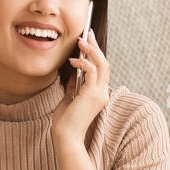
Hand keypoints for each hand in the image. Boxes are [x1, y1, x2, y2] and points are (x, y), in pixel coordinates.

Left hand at [52, 28, 109, 145]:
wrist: (66, 137)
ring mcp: (99, 94)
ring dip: (91, 50)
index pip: (101, 70)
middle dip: (96, 46)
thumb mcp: (69, 99)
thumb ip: (74, 86)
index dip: (95, 54)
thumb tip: (74, 73)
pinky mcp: (92, 95)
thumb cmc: (65, 122)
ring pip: (101, 65)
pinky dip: (83, 62)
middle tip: (88, 33)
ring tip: (80, 40)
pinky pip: (91, 71)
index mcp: (99, 95)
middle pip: (104, 64)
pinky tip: (73, 60)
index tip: (88, 41)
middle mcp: (102, 93)